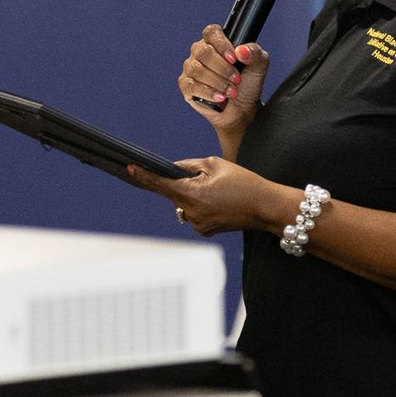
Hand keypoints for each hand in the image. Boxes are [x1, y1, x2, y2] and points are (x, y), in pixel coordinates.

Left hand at [127, 157, 282, 235]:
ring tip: (218, 191)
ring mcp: (197, 224)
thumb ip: (189, 166)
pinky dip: (200, 206)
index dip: (144, 175)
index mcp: (191, 194)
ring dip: (193, 195)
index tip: (130, 168)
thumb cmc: (244, 183)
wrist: (265, 207)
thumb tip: (173, 169)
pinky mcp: (204, 230)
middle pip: (174, 194)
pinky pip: (194, 214)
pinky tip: (220, 202)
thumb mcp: (215, 165)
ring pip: (184, 204)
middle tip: (207, 178)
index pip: (161, 184)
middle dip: (183, 183)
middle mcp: (190, 212)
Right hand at [178, 24, 270, 134]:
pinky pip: (191, 85)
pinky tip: (219, 97)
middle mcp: (200, 53)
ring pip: (197, 69)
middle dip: (223, 68)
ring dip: (218, 82)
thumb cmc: (248, 84)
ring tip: (232, 92)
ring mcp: (191, 68)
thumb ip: (255, 53)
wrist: (243, 109)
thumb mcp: (259, 66)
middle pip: (203, 51)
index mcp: (217, 42)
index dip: (222, 44)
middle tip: (237, 79)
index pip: (211, 32)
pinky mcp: (186, 85)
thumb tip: (241, 50)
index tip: (234, 58)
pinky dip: (208, 92)